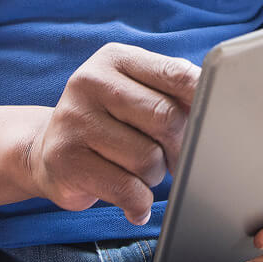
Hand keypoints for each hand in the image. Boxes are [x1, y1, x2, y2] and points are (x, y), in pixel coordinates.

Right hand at [27, 43, 199, 225]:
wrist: (45, 152)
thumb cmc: (108, 123)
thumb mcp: (136, 95)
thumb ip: (173, 93)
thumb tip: (217, 108)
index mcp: (116, 59)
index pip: (177, 74)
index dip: (204, 101)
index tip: (216, 119)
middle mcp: (90, 82)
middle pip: (166, 118)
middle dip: (179, 147)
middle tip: (173, 158)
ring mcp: (74, 120)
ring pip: (148, 159)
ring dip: (155, 176)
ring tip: (138, 172)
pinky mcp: (65, 160)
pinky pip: (127, 189)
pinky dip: (139, 203)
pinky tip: (133, 201)